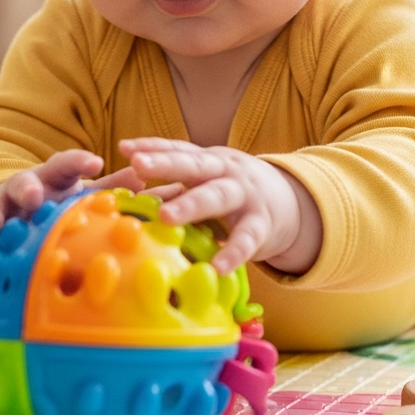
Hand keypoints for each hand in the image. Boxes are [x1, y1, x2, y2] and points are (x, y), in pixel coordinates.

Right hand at [0, 150, 144, 263]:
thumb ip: (107, 187)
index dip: (79, 161)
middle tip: (34, 198)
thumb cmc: (52, 203)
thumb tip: (144, 176)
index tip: (96, 161)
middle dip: (27, 189)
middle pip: (25, 182)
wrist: (7, 212)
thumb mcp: (77, 193)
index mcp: (52, 179)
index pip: (64, 165)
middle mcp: (24, 188)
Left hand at [119, 138, 321, 274]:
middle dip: (165, 164)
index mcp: (208, 161)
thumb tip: (126, 201)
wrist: (289, 202)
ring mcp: (245, 196)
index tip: (124, 147)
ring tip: (164, 216)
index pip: (178, 149)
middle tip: (137, 165)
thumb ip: (170, 190)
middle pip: (193, 165)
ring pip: (216, 196)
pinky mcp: (261, 224)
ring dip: (190, 204)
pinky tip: (217, 266)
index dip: (152, 147)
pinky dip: (233, 252)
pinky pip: (246, 238)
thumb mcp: (205, 185)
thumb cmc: (231, 194)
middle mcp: (226, 171)